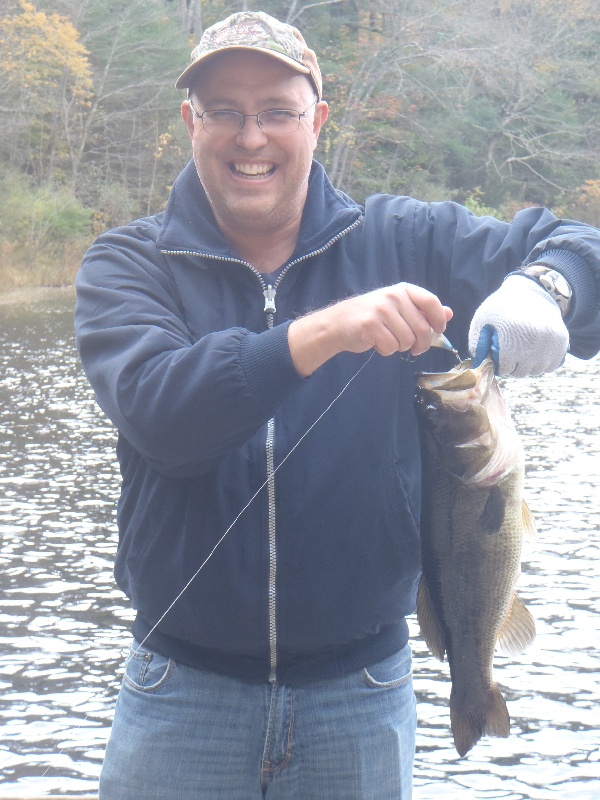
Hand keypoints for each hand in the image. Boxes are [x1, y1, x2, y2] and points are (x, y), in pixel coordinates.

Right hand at [289, 283, 452, 376]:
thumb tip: (450, 313)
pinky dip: (386, 351)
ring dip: (400, 347)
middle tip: (415, 348)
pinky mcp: (370, 325)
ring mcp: (381, 310)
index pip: (431, 302)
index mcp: (403, 290)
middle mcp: (393, 296)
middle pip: (422, 328)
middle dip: (421, 344)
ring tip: (389, 340)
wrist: (338, 323)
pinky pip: (391, 347)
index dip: (439, 320)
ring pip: (407, 340)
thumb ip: (422, 311)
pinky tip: (377, 343)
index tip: (438, 330)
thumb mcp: (399, 308)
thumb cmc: (372, 316)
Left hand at [469, 275, 568, 377]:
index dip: (499, 364)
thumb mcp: (482, 321)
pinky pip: (551, 366)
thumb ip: (477, 345)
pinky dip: (543, 362)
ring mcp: (549, 343)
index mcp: (510, 336)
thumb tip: (480, 366)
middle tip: (511, 352)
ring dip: (528, 365)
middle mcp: (532, 341)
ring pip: (536, 371)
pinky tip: (536, 349)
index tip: (499, 355)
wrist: (531, 292)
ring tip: (523, 349)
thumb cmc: (502, 309)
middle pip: (520, 372)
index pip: (504, 369)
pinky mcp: (562, 342)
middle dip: (513, 366)